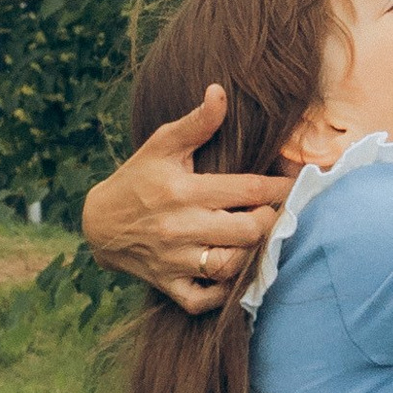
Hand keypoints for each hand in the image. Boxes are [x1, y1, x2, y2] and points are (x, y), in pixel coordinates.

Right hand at [81, 86, 294, 313]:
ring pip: (232, 266)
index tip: (294, 182)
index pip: (248, 190)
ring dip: (251, 253)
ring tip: (254, 238)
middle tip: (271, 212)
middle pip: (249, 231)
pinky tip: (232, 272)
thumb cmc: (138, 179)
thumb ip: (197, 123)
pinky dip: (223, 292)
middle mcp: (181, 228)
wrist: (99, 224)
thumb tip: (220, 92)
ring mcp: (175, 261)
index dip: (279, 187)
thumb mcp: (162, 145)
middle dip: (269, 221)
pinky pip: (205, 300)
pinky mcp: (169, 285)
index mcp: (184, 191)